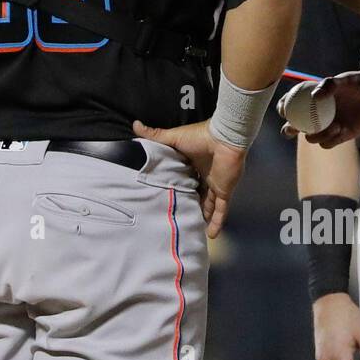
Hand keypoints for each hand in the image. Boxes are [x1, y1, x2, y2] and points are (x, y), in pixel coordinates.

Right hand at [132, 119, 246, 238]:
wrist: (224, 139)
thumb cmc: (199, 136)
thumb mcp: (173, 138)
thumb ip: (155, 135)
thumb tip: (135, 125)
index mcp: (193, 162)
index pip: (184, 177)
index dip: (177, 186)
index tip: (167, 196)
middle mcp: (205, 174)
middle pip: (196, 192)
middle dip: (189, 203)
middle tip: (177, 215)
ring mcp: (215, 184)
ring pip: (208, 204)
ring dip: (202, 215)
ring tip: (191, 228)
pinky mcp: (224, 191)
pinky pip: (221, 210)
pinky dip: (216, 222)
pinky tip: (211, 234)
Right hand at [282, 71, 359, 148]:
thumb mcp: (344, 80)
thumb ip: (329, 85)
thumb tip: (314, 97)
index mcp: (313, 99)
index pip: (291, 104)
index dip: (284, 108)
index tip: (284, 110)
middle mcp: (318, 114)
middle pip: (295, 126)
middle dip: (289, 130)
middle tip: (293, 129)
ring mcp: (328, 126)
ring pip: (311, 138)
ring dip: (315, 136)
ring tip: (332, 126)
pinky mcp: (340, 136)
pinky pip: (328, 144)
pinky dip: (330, 139)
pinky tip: (341, 129)